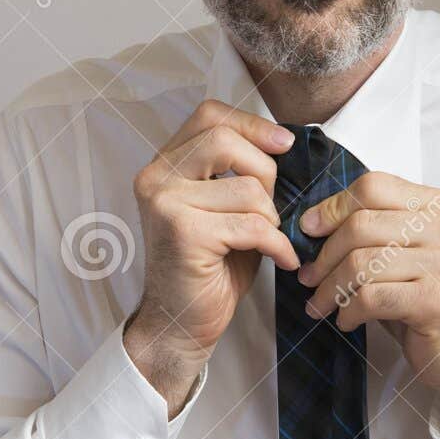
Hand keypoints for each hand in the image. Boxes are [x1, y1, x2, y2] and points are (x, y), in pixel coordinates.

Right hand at [125, 99, 300, 415]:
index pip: (209, 114)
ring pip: (247, 188)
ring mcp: (165, 203)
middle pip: (225, 140)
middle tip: (272, 208)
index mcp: (165, 164)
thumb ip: (238, 172)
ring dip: (270, 217)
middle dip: (265, 171)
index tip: (283, 145)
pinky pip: (252, 225)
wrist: (180, 323)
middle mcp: (156, 177)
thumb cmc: (210, 266)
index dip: (251, 124)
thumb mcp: (224, 207)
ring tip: (266, 240)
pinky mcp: (183, 232)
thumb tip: (282, 142)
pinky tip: (280, 259)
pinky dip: (277, 244)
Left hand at [297, 172, 439, 436]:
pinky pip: (371, 297)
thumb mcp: (405, 254)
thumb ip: (372, 231)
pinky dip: (349, 310)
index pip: (373, 187)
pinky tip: (347, 320)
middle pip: (361, 225)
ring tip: (320, 305)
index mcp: (439, 206)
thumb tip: (311, 223)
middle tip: (307, 278)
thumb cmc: (428, 301)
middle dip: (324, 255)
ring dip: (330, 288)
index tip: (308, 230)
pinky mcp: (436, 301)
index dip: (333, 207)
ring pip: (361, 263)